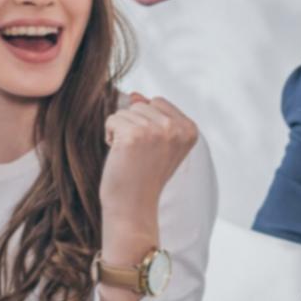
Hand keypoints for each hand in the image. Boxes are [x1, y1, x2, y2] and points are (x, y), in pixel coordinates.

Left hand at [99, 93, 198, 241]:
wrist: (133, 207)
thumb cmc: (143, 175)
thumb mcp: (158, 142)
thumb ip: (153, 115)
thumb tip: (135, 94)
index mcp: (190, 129)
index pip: (158, 102)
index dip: (148, 124)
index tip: (152, 150)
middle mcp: (176, 128)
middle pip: (141, 105)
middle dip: (134, 126)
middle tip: (140, 155)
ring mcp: (156, 131)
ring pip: (125, 111)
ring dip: (122, 132)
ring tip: (131, 156)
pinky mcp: (134, 135)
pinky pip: (112, 119)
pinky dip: (110, 136)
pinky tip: (120, 156)